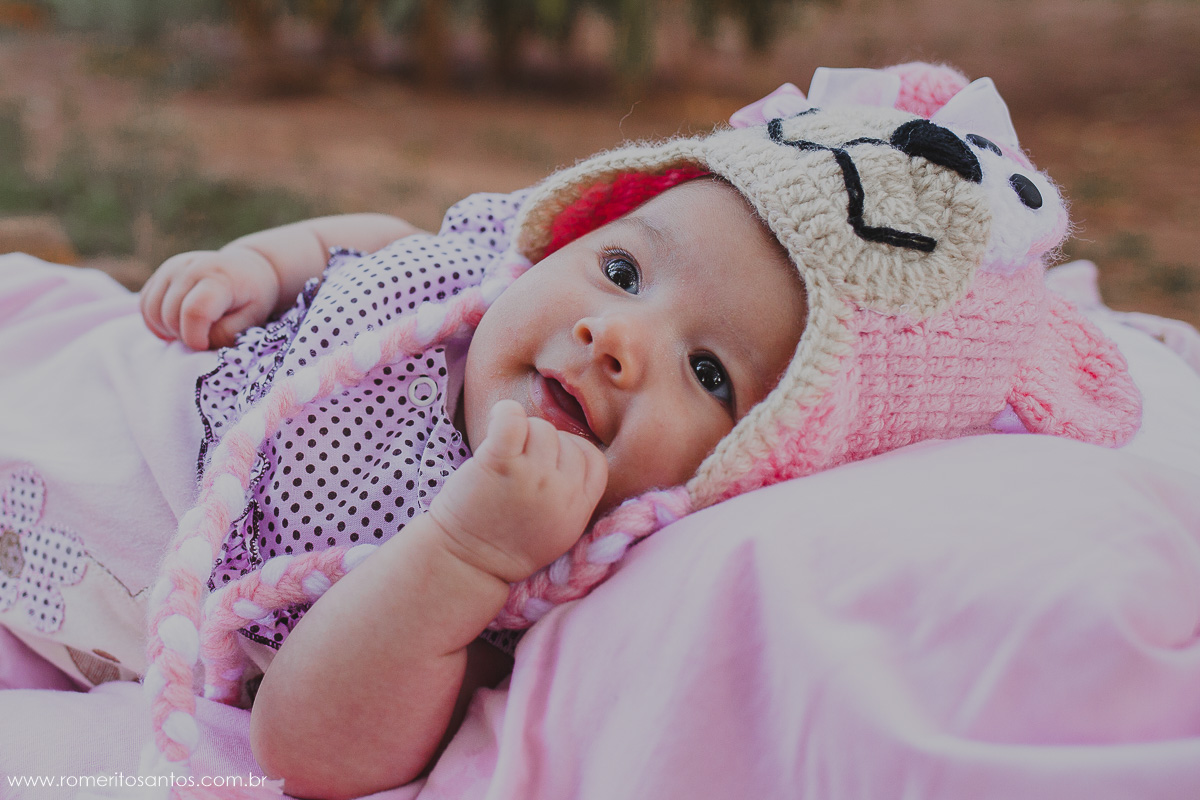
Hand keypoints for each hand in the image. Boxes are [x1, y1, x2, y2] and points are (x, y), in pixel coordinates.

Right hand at [139, 245, 280, 349]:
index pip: (194, 312)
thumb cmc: (253, 298)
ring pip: (152, 310)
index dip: (196, 337)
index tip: (206, 345)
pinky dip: (156, 321)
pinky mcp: (161, 273)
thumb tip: (197, 343)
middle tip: (204, 338)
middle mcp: (190, 267)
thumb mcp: (252, 319)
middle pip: (170, 315)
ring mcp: (172, 268)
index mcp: (218, 278)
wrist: (248, 268)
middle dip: (184, 336)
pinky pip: (145, 304)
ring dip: (168, 330)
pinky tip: (177, 324)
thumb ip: (226, 334)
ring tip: (192, 331)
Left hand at [429, 400, 607, 583]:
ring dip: (520, 434)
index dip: (572, 454)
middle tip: (516, 466)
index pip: (594, 459)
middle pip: (566, 440)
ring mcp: (532, 477)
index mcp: (579, 509)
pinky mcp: (500, 464)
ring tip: (501, 458)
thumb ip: (573, 496)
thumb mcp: (559, 531)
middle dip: (542, 447)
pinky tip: (496, 422)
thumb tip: (569, 451)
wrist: (464, 565)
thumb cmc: (505, 545)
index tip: (547, 464)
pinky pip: (513, 419)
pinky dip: (505, 413)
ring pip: (541, 428)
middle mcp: (561, 492)